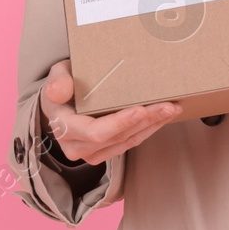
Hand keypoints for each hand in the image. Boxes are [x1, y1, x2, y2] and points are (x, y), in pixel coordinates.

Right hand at [38, 59, 182, 165]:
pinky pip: (130, 142)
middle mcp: (76, 146)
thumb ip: (58, 82)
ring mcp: (91, 152)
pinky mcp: (104, 152)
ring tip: (172, 108)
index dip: (119, 123)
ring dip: (153, 125)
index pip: (95, 131)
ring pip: (127, 141)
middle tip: (168, 106)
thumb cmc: (62, 87)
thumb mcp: (56, 77)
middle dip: (146, 121)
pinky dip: (149, 129)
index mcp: (64, 126)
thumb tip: (58, 90)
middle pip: (117, 137)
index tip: (141, 110)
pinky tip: (163, 117)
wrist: (59, 105)